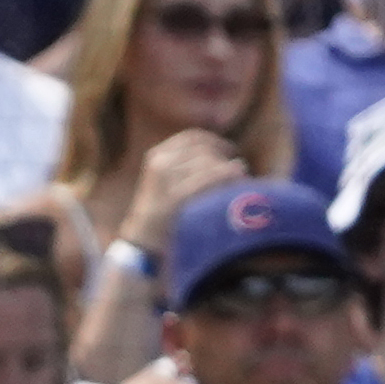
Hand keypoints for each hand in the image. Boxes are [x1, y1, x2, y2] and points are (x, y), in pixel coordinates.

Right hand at [121, 129, 245, 254]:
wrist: (141, 246)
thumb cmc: (161, 217)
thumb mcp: (166, 185)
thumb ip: (188, 168)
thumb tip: (229, 157)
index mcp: (157, 156)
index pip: (192, 137)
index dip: (215, 141)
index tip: (230, 150)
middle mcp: (160, 163)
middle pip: (203, 149)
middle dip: (224, 156)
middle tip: (240, 168)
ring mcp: (166, 179)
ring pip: (208, 162)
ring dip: (229, 166)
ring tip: (242, 175)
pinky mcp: (175, 197)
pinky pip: (208, 178)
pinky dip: (227, 174)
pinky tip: (240, 176)